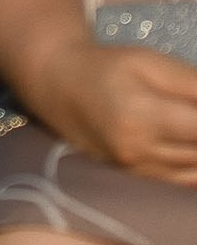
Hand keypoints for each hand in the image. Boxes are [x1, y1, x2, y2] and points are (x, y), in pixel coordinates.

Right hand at [33, 37, 196, 182]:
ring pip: (195, 171)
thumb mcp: (150, 62)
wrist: (60, 86)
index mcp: (142, 115)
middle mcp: (140, 151)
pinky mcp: (138, 178)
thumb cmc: (108, 67)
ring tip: (195, 131)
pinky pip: (183, 182)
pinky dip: (196, 168)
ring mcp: (138, 170)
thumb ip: (193, 83)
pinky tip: (192, 148)